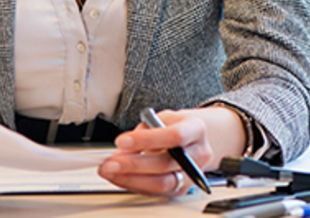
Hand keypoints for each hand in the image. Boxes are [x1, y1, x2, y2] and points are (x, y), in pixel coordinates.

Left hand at [98, 107, 243, 195]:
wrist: (194, 140)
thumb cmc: (176, 126)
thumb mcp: (163, 117)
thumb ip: (144, 131)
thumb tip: (123, 150)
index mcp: (196, 129)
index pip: (174, 136)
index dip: (147, 140)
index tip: (122, 141)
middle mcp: (199, 154)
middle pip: (165, 164)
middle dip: (134, 164)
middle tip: (111, 162)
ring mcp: (192, 174)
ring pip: (161, 183)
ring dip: (131, 179)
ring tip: (110, 172)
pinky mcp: (182, 188)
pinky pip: (156, 191)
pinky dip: (135, 184)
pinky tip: (120, 178)